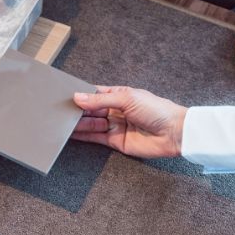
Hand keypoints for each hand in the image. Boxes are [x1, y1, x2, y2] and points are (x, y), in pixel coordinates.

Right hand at [71, 87, 185, 158]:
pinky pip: (96, 138)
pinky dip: (83, 136)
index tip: (66, 95)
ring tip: (62, 122)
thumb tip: (78, 97)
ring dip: (78, 123)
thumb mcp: (126, 99)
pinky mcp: (116, 141)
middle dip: (77, 110)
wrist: (174, 133)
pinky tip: (71, 133)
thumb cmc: (156, 110)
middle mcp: (115, 110)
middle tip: (60, 111)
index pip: (95, 93)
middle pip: (90, 110)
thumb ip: (100, 100)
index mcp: (119, 95)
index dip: (81, 94)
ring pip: (91, 123)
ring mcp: (115, 126)